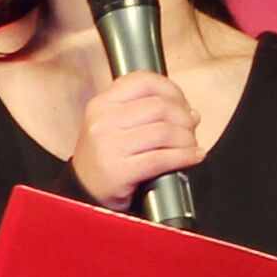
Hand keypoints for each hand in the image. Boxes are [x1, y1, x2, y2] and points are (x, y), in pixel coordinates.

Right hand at [70, 71, 204, 211]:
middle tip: (190, 128)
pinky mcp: (119, 171)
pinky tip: (193, 156)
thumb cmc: (105, 158)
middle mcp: (102, 121)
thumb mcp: (113, 124)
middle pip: (160, 107)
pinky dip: (185, 156)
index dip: (172, 89)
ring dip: (187, 138)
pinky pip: (162, 158)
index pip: (144, 81)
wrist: (83, 195)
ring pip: (165, 132)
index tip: (182, 103)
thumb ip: (147, 111)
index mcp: (101, 104)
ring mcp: (109, 146)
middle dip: (184, 118)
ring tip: (190, 145)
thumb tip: (191, 112)